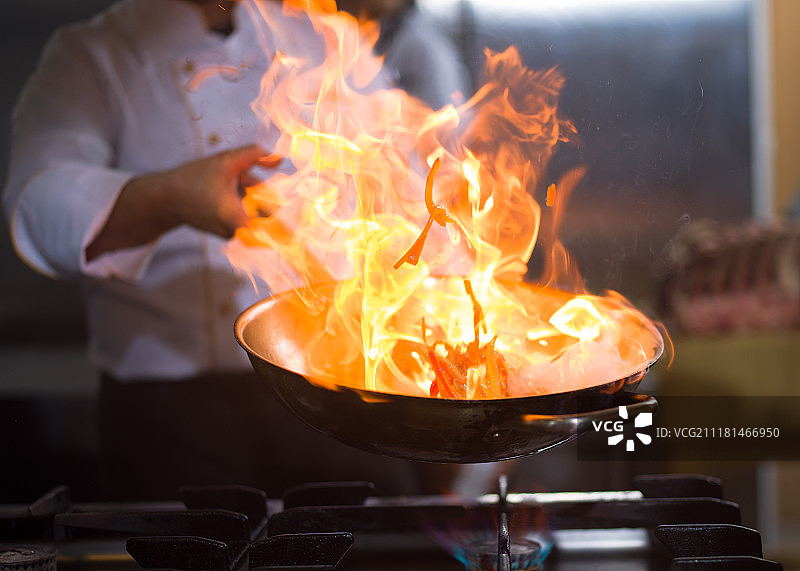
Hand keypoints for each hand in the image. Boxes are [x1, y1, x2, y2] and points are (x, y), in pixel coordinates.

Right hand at [86, 145, 279, 260]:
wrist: (166, 198)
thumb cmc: (194, 179)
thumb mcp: (226, 160)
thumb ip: (255, 155)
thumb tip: (280, 159)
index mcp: (238, 219)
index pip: (275, 230)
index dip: (287, 226)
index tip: (297, 226)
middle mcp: (237, 232)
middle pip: (268, 212)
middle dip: (261, 193)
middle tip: (242, 179)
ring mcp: (233, 235)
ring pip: (257, 212)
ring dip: (250, 195)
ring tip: (230, 183)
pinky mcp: (229, 234)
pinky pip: (247, 216)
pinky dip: (241, 203)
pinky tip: (224, 192)